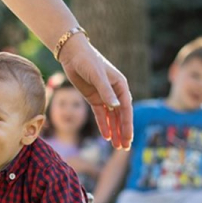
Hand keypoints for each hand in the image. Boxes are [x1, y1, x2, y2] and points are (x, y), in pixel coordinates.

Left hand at [58, 36, 132, 150]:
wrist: (73, 55)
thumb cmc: (88, 61)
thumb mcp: (97, 76)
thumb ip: (106, 92)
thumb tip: (116, 107)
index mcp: (120, 86)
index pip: (125, 109)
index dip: (127, 125)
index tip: (128, 138)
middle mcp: (114, 92)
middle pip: (120, 116)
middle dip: (123, 132)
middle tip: (125, 148)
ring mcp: (104, 96)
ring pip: (111, 118)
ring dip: (114, 131)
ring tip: (117, 146)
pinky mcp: (94, 98)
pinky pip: (101, 115)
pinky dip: (104, 125)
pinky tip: (106, 136)